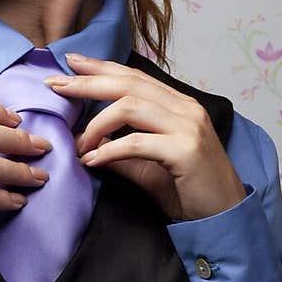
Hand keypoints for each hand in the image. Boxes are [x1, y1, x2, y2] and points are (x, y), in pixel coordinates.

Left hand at [44, 53, 247, 223]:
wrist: (226, 218)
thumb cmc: (191, 192)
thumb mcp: (149, 169)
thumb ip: (122, 153)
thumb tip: (88, 146)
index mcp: (179, 106)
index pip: (135, 77)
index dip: (101, 68)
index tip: (71, 63)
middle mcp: (185, 109)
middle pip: (129, 84)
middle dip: (88, 82)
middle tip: (56, 84)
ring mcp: (188, 127)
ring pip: (130, 106)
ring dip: (96, 124)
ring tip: (78, 144)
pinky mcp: (185, 151)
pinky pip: (136, 143)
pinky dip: (109, 150)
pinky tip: (93, 161)